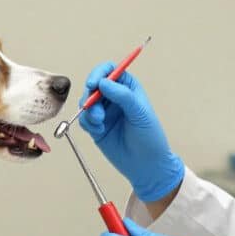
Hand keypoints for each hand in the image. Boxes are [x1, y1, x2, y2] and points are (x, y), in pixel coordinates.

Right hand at [78, 63, 183, 201]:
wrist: (146, 165)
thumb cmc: (150, 137)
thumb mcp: (140, 113)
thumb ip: (123, 96)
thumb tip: (104, 82)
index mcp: (128, 88)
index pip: (110, 70)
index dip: (99, 73)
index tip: (93, 84)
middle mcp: (115, 97)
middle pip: (93, 85)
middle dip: (91, 96)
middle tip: (93, 108)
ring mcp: (104, 111)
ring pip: (86, 102)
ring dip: (89, 111)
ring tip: (99, 123)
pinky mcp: (96, 126)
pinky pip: (84, 119)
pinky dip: (88, 123)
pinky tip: (99, 131)